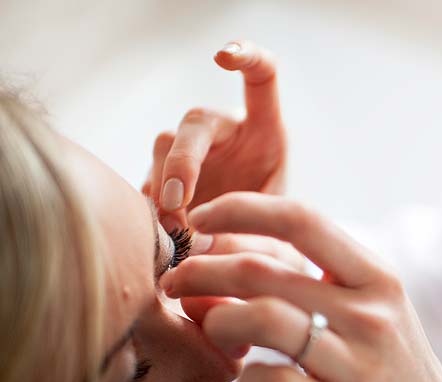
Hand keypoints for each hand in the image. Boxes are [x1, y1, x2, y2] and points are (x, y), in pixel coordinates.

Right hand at [144, 40, 286, 230]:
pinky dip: (152, 210)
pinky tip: (162, 238)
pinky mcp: (166, 177)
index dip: (247, 56)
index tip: (224, 57)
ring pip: (164, 148)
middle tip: (176, 202)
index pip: (261, 78)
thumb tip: (204, 242)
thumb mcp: (277, 222)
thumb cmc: (275, 226)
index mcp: (264, 130)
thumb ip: (252, 224)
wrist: (255, 249)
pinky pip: (148, 182)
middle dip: (182, 162)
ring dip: (163, 189)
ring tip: (176, 231)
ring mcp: (192, 153)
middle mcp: (224, 133)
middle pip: (194, 123)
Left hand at [159, 193, 441, 381]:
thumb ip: (325, 278)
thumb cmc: (391, 367)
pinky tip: (249, 380)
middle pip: (264, 273)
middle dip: (203, 270)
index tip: (199, 219)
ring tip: (210, 329)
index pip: (303, 222)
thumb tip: (238, 244)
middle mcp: (373, 317)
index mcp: (379, 280)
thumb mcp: (378, 310)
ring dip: (217, 321)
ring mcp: (358, 369)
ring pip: (262, 321)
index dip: (241, 210)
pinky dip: (244, 378)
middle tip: (177, 281)